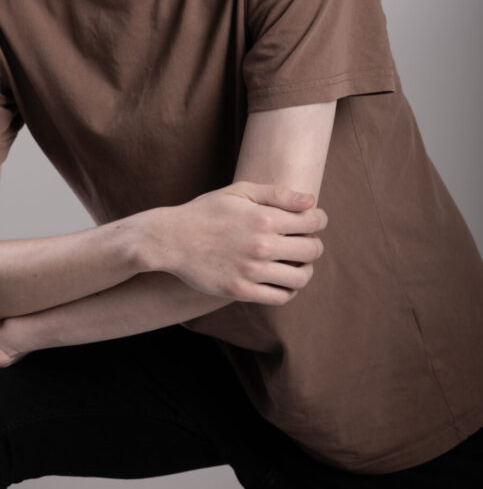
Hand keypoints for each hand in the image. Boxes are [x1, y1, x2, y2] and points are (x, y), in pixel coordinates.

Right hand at [146, 182, 326, 305]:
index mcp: (263, 217)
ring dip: (304, 269)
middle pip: (312, 250)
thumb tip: (311, 201)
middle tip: (303, 241)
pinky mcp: (241, 290)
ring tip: (295, 263)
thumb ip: (277, 194)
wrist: (171, 239)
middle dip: (313, 243)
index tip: (311, 220)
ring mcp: (251, 271)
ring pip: (300, 277)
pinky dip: (288, 289)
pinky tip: (281, 279)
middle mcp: (261, 245)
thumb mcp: (239, 192)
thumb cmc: (206, 211)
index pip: (313, 221)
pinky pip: (281, 296)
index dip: (318, 219)